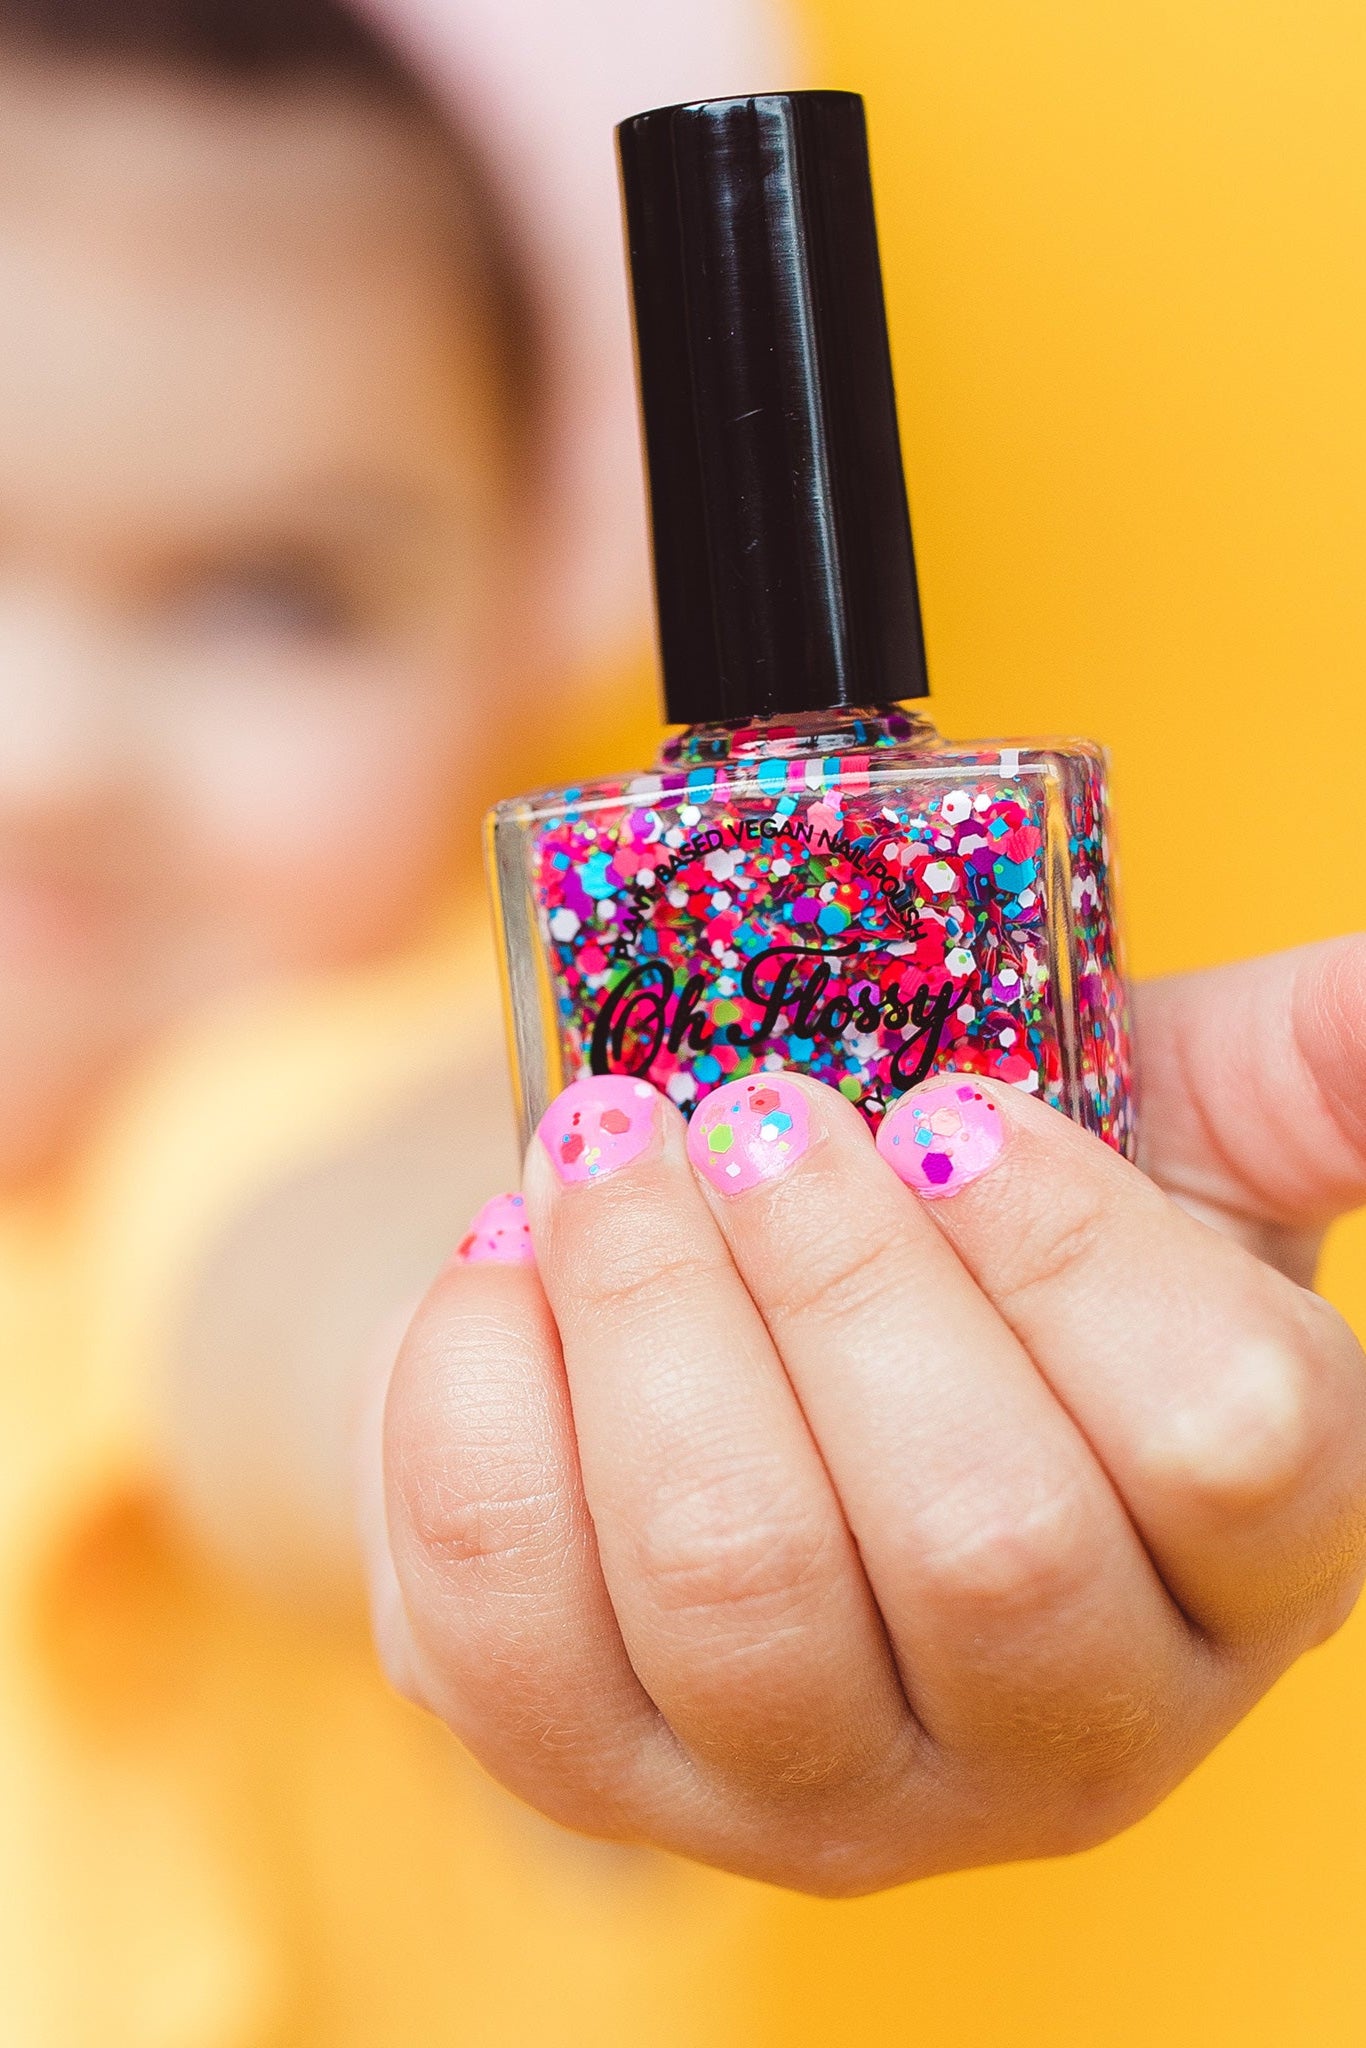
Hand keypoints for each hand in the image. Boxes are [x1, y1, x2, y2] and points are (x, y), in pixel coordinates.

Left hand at [371, 938, 1365, 1894]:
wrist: (741, 1347)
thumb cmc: (969, 1240)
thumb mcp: (1152, 1139)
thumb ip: (1301, 1073)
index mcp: (1246, 1559)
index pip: (1231, 1448)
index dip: (1079, 1258)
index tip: (952, 1110)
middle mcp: (1069, 1722)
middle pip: (983, 1538)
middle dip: (837, 1277)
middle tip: (750, 1115)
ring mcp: (834, 1791)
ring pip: (738, 1586)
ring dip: (648, 1313)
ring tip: (606, 1150)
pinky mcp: (609, 1778)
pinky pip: (514, 1625)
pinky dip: (478, 1404)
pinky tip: (499, 1275)